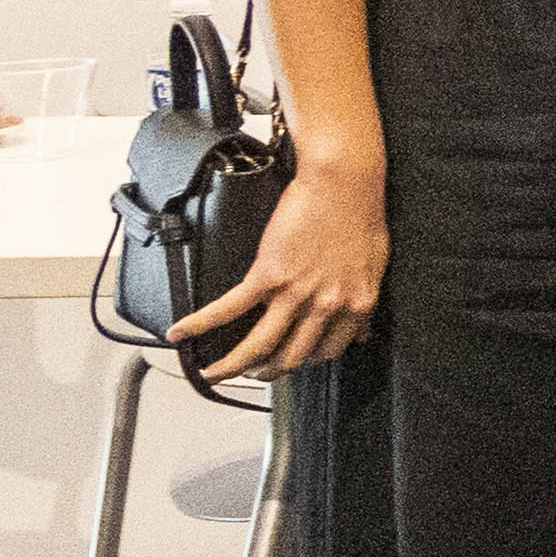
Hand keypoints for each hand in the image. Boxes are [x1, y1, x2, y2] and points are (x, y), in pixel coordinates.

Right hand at [176, 146, 386, 379]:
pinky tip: (181, 333)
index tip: (289, 362)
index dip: (306, 361)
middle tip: (248, 373)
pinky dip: (200, 324)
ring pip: (258, 346)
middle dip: (266, 371)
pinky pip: (228, 308)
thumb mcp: (374, 268)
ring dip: (231, 367)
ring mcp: (296, 292)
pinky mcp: (268, 274)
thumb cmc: (361, 216)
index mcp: (355, 305)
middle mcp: (326, 306)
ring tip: (210, 374)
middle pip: (291, 357)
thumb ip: (362, 304)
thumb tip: (363, 333)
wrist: (344, 181)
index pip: (327, 352)